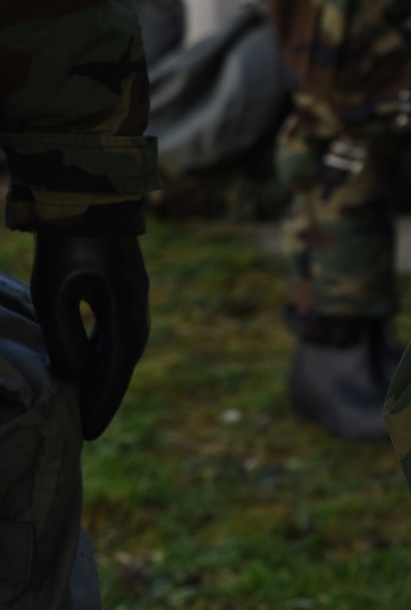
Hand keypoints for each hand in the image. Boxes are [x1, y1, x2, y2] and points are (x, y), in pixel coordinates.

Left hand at [32, 231, 149, 438]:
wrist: (88, 197)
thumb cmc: (67, 244)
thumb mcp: (53, 292)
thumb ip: (63, 336)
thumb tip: (73, 375)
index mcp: (126, 309)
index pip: (118, 367)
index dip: (103, 401)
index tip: (89, 432)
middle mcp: (138, 306)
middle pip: (125, 360)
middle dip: (107, 394)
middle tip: (89, 426)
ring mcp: (136, 295)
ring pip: (125, 345)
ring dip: (108, 373)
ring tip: (88, 401)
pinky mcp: (127, 286)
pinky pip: (120, 328)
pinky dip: (107, 352)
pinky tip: (93, 362)